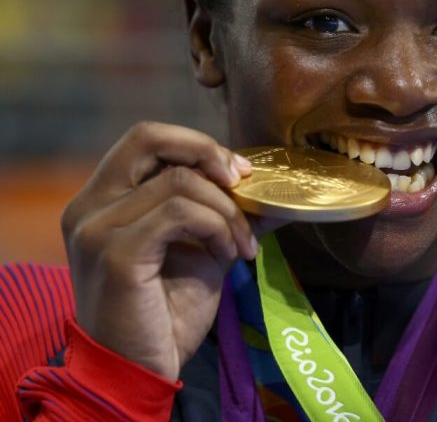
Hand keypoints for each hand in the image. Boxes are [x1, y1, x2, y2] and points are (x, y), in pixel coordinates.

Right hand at [61, 121, 275, 380]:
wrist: (139, 370)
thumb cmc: (165, 312)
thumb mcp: (203, 251)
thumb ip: (227, 216)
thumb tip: (274, 194)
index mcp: (103, 200)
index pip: (147, 140)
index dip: (197, 145)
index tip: (238, 173)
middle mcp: (90, 206)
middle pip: (149, 137)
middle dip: (207, 152)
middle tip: (242, 182)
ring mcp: (97, 228)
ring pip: (179, 181)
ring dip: (226, 209)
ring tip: (242, 244)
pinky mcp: (116, 252)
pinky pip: (179, 213)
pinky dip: (216, 226)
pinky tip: (229, 252)